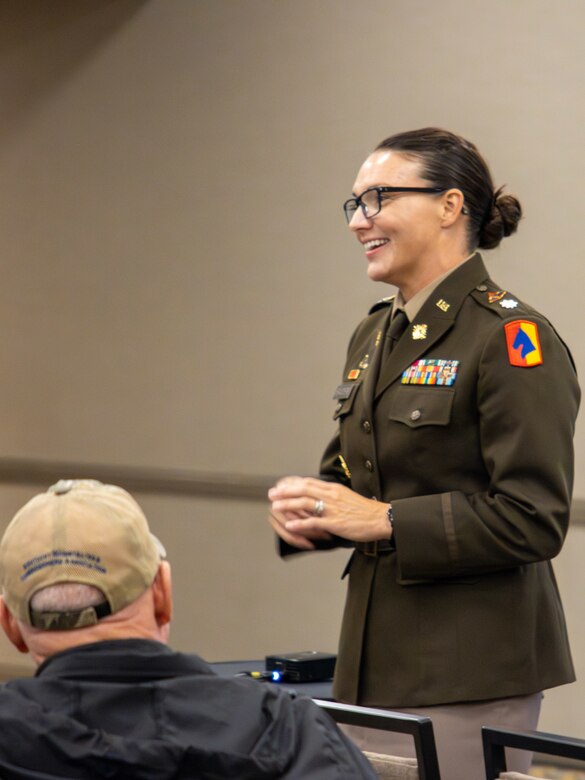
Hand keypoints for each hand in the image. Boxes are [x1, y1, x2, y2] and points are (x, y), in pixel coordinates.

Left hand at [268, 476, 391, 542]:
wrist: (381, 519)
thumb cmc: (365, 510)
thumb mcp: (346, 496)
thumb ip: (332, 495)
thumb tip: (317, 495)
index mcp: (334, 488)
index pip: (309, 482)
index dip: (292, 483)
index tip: (281, 485)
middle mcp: (331, 496)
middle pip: (304, 489)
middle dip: (286, 491)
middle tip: (272, 494)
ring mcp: (333, 509)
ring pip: (306, 503)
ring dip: (288, 504)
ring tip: (276, 506)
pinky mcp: (335, 523)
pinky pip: (314, 522)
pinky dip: (300, 523)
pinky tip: (291, 525)